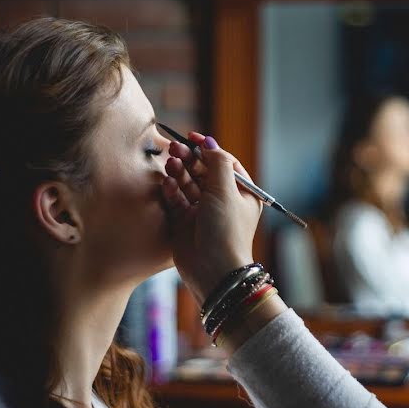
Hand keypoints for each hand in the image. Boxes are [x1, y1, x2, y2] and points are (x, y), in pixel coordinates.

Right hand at [161, 132, 262, 304]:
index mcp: (241, 193)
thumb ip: (217, 163)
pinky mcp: (186, 223)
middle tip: (174, 149)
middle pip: (204, 171)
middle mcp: (223, 201)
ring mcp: (203, 212)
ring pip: (189, 184)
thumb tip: (209, 143)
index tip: (192, 137)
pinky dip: (172, 190)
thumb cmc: (226, 230)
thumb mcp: (226, 190)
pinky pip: (177, 200)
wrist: (213, 270)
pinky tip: (167, 183)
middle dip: (190, 159)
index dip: (208, 149)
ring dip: (179, 172)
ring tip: (170, 164)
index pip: (224, 163)